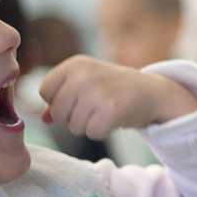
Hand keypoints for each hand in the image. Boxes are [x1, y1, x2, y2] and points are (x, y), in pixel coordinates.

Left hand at [39, 55, 196, 138]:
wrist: (153, 91)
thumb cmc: (115, 88)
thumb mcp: (86, 84)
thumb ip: (61, 98)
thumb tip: (43, 119)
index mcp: (74, 64)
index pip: (45, 92)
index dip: (59, 101)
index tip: (80, 98)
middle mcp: (84, 74)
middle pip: (57, 112)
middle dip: (73, 117)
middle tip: (96, 107)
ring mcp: (98, 91)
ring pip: (73, 126)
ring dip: (89, 125)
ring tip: (106, 111)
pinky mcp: (111, 109)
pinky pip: (92, 133)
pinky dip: (102, 131)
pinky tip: (114, 118)